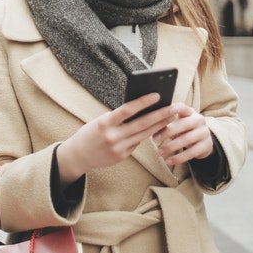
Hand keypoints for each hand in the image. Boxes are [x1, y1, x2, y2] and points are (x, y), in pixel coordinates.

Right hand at [56, 94, 178, 185]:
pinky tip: (156, 128)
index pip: (128, 109)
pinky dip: (145, 135)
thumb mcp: (100, 121)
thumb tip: (141, 108)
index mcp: (105, 123)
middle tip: (174, 107)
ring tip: (170, 116)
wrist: (78, 155)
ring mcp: (118, 148)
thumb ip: (118, 117)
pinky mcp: (121, 156)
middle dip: (160, 115)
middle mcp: (113, 136)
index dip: (143, 102)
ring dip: (159, 125)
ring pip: (144, 134)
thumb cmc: (90, 133)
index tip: (157, 95)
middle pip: (142, 124)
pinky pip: (137, 143)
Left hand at [152, 103, 213, 165]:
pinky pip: (192, 153)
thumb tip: (147, 124)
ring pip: (187, 139)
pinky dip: (178, 158)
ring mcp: (205, 132)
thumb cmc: (184, 131)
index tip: (162, 111)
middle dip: (168, 132)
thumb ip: (165, 123)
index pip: (182, 107)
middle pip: (184, 124)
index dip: (173, 108)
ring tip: (159, 153)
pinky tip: (168, 161)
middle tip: (154, 139)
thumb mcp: (177, 125)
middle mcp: (199, 120)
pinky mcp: (207, 145)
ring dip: (171, 146)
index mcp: (191, 112)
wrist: (203, 143)